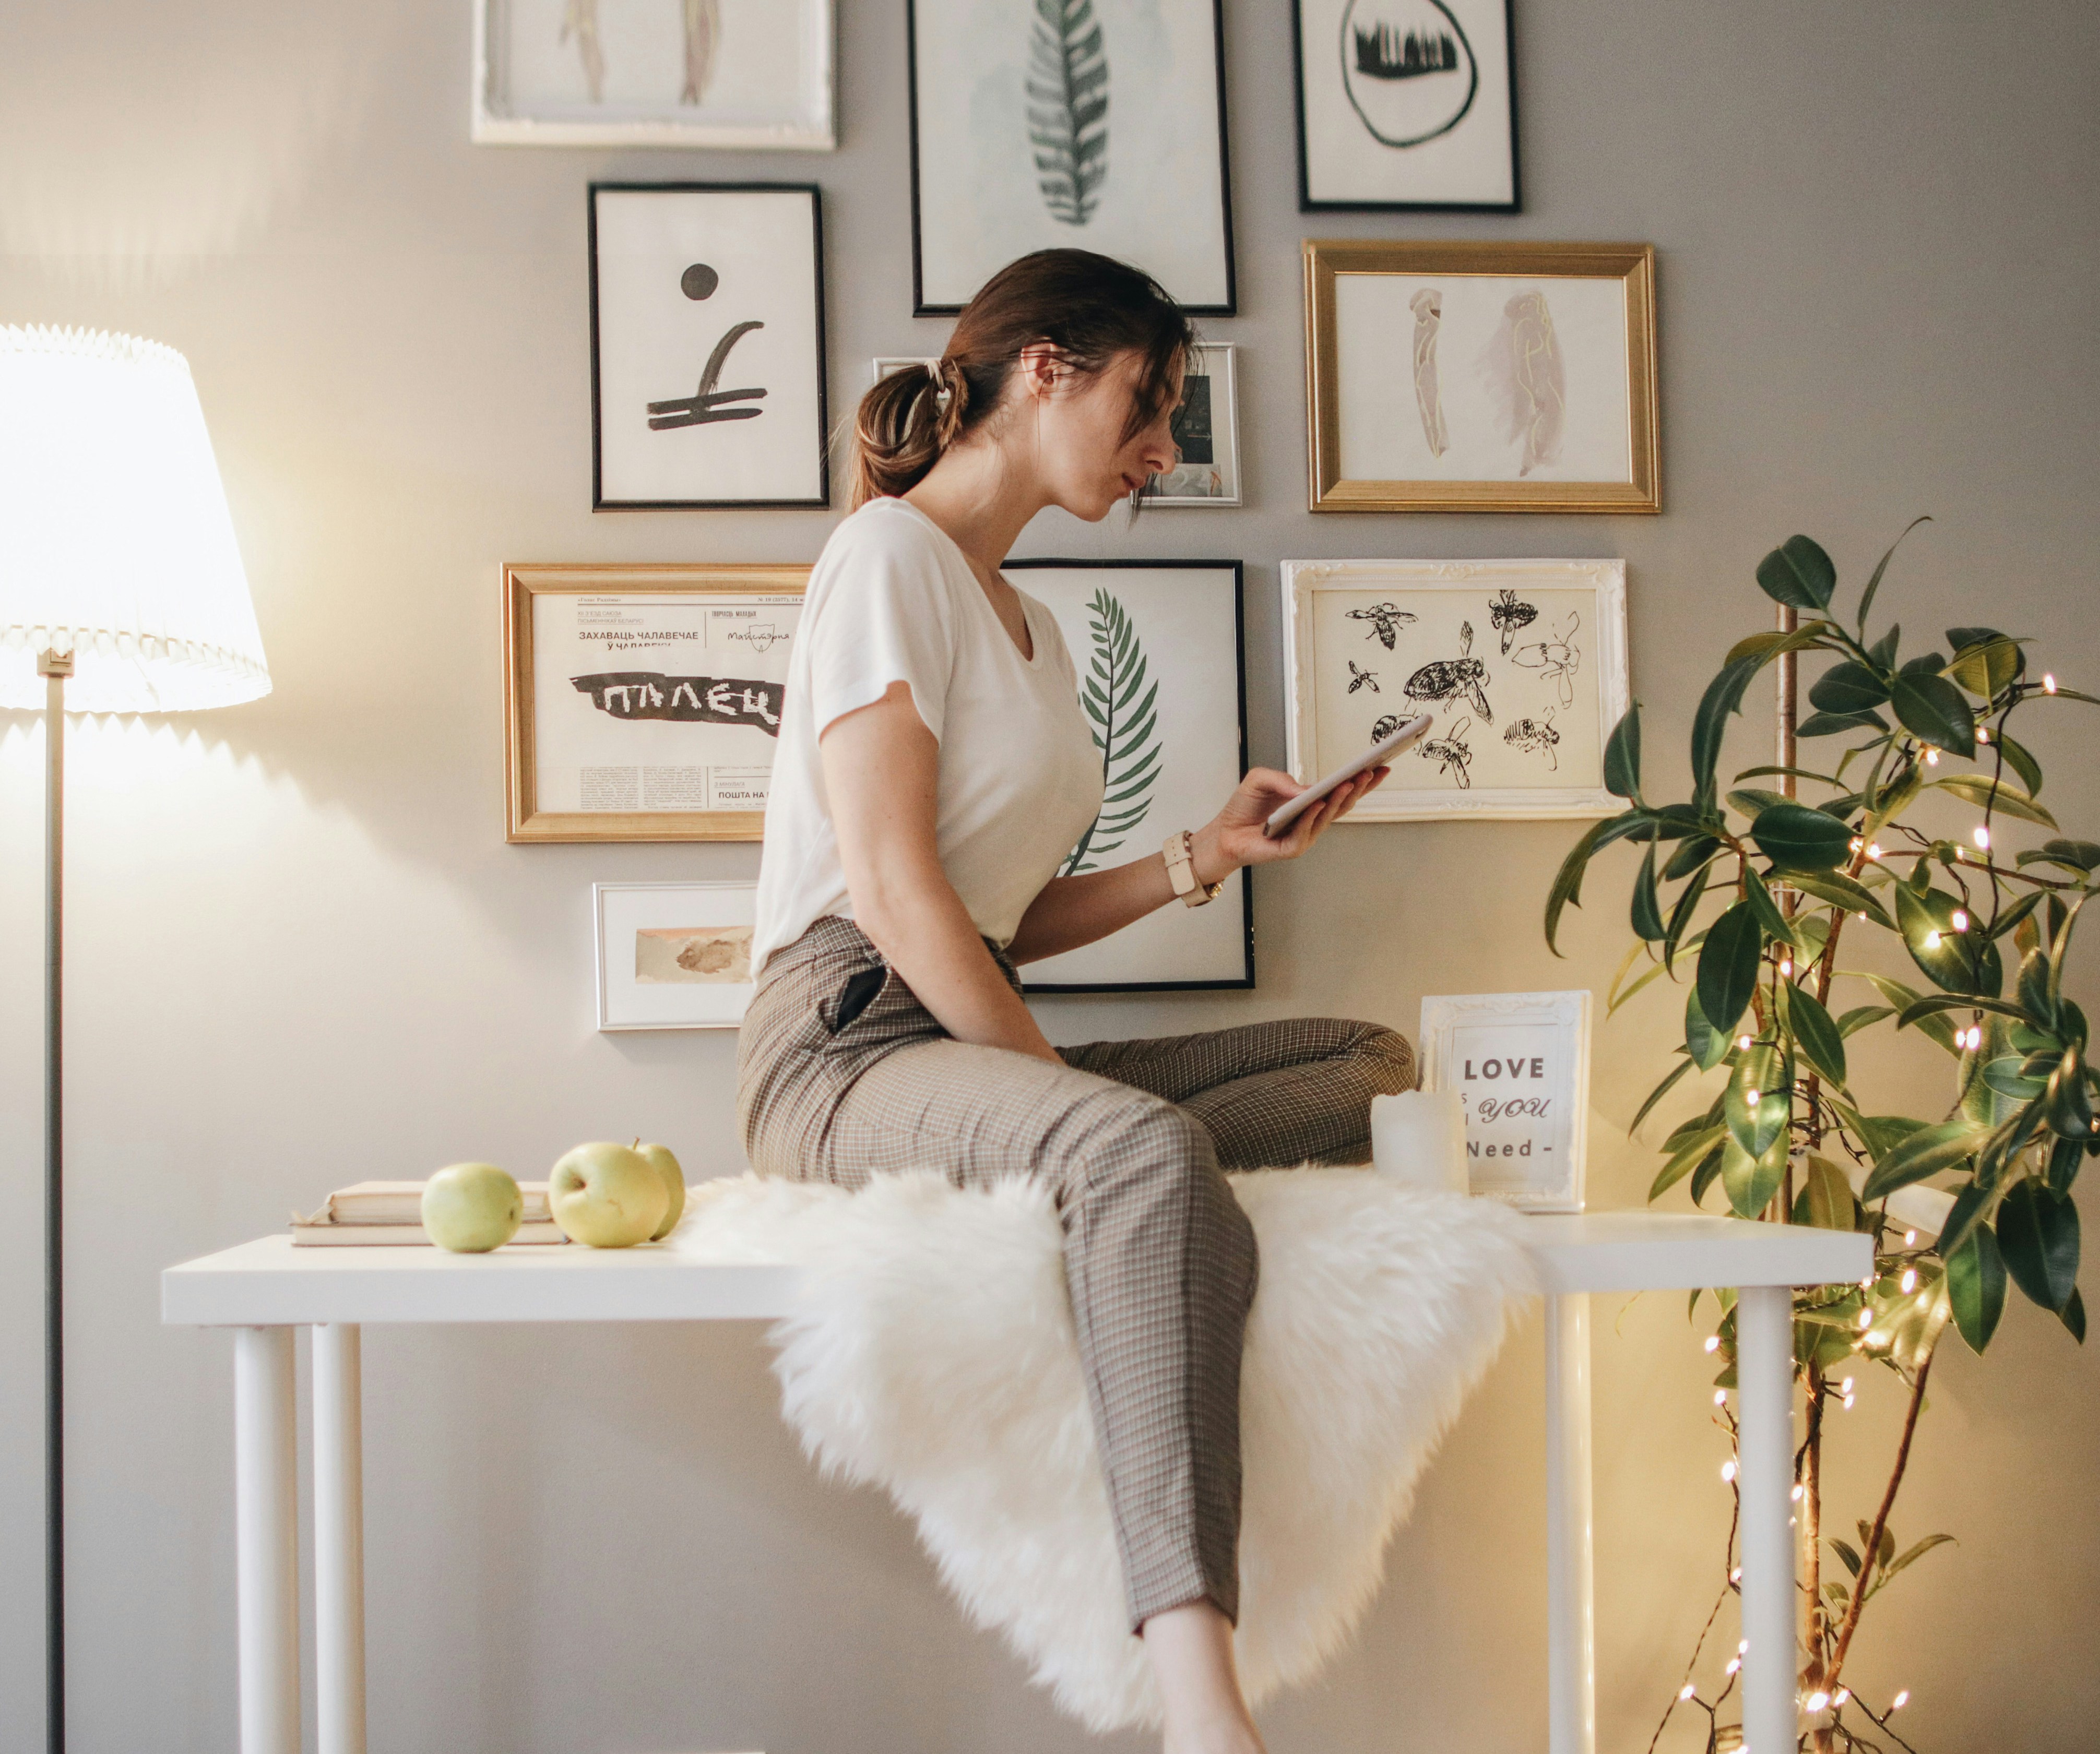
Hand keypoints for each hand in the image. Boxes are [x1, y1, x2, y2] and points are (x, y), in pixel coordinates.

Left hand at [1189, 764, 1388, 884]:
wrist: (1223, 833)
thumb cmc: (1244, 806)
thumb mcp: (1260, 779)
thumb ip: (1281, 778)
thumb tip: (1305, 787)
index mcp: (1312, 802)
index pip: (1343, 790)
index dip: (1363, 779)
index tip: (1381, 764)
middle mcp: (1313, 819)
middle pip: (1343, 803)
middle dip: (1359, 787)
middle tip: (1371, 771)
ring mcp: (1305, 835)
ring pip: (1328, 818)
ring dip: (1340, 799)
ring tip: (1349, 781)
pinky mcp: (1291, 849)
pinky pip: (1305, 833)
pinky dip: (1311, 818)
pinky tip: (1317, 804)